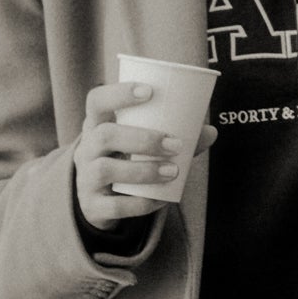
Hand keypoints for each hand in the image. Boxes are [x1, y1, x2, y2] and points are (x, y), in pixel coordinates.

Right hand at [72, 81, 217, 230]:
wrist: (98, 202)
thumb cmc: (124, 161)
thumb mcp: (140, 146)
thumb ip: (173, 137)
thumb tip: (211, 132)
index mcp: (97, 125)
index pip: (97, 100)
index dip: (119, 93)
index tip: (149, 92)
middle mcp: (86, 149)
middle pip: (104, 135)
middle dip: (142, 138)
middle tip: (175, 144)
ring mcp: (86, 178)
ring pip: (106, 170)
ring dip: (143, 170)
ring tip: (173, 171)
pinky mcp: (93, 207)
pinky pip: (115, 206)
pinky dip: (141, 203)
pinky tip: (162, 199)